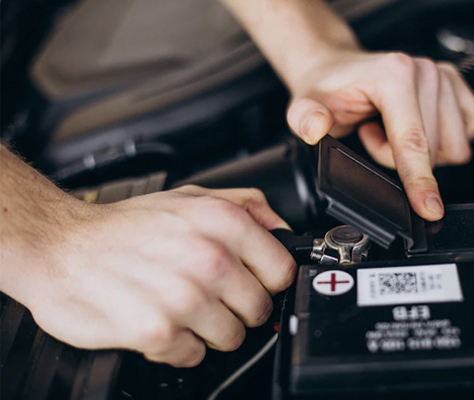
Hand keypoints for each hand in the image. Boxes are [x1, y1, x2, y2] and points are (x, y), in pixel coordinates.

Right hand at [21, 186, 295, 367]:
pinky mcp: (158, 331)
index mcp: (223, 222)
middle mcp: (208, 258)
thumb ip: (247, 206)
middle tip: (208, 295)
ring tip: (180, 306)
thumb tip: (283, 229)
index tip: (251, 281)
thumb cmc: (124, 226)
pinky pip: (194, 355)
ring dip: (208, 329)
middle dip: (237, 307)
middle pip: (259, 309)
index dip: (267, 280)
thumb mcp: (191, 196)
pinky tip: (159, 320)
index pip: (283, 271)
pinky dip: (178, 345)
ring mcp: (185, 297)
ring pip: (232, 337)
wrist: (60, 245)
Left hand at [287, 51, 473, 220]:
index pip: (413, 142)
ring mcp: (444, 76)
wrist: (335, 68)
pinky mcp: (457, 85)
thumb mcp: (303, 106)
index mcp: (394, 75)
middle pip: (433, 151)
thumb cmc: (326, 89)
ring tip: (387, 129)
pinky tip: (412, 127)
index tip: (429, 209)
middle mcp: (425, 71)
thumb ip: (305, 118)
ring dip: (419, 151)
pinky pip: (469, 133)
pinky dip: (440, 141)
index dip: (420, 181)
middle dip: (398, 158)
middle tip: (370, 135)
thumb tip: (316, 127)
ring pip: (452, 147)